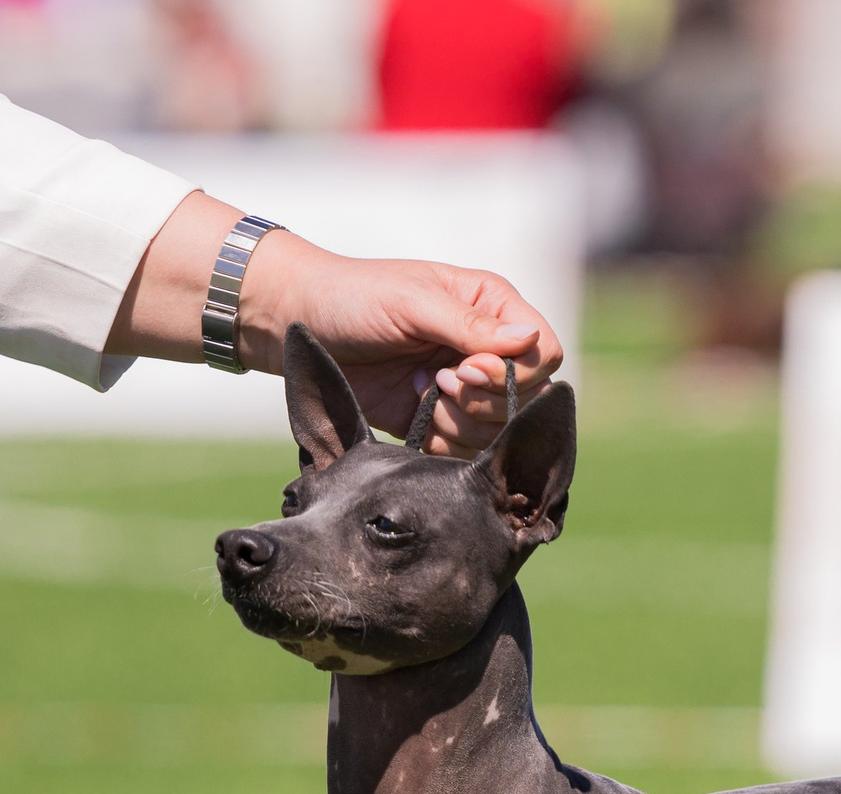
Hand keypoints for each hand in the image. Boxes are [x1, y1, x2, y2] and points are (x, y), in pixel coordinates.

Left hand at [109, 192, 563, 456]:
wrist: (298, 325)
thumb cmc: (353, 298)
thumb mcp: (413, 303)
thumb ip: (470, 327)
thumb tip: (527, 342)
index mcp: (492, 307)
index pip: (543, 350)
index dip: (514, 371)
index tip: (465, 368)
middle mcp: (485, 348)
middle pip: (527, 397)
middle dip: (484, 401)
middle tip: (437, 382)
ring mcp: (463, 387)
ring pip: (499, 429)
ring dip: (463, 423)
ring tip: (422, 395)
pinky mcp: (438, 419)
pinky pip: (465, 448)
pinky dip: (445, 443)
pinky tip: (416, 420)